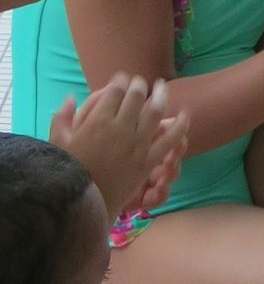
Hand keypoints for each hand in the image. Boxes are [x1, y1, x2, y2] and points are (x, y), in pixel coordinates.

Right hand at [47, 76, 187, 220]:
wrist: (84, 204)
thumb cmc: (68, 173)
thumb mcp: (57, 144)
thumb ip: (62, 118)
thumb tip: (70, 98)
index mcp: (97, 122)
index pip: (115, 91)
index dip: (120, 80)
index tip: (122, 78)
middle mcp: (120, 129)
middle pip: (136, 96)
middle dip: (139, 84)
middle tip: (140, 81)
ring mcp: (137, 144)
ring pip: (155, 111)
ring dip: (161, 95)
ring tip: (161, 86)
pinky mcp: (149, 161)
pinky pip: (170, 139)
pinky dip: (180, 124)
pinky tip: (185, 114)